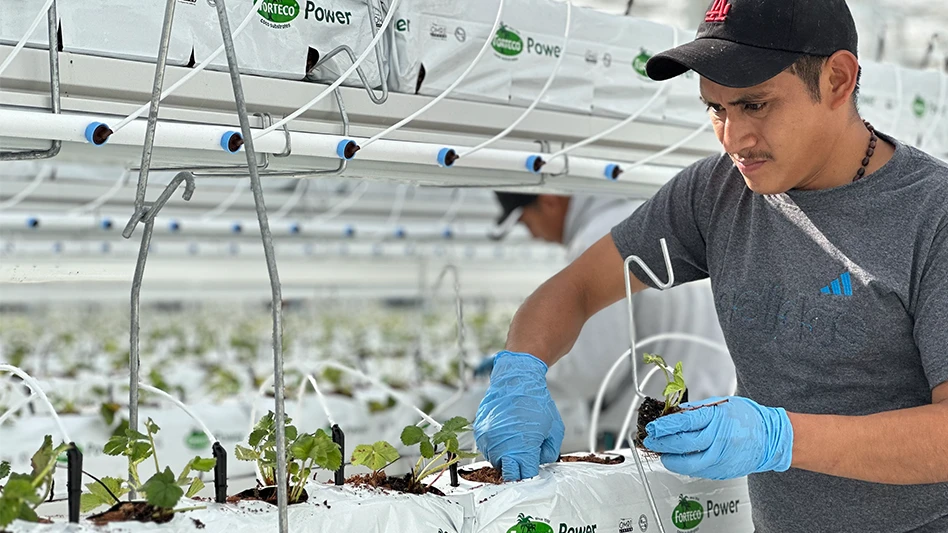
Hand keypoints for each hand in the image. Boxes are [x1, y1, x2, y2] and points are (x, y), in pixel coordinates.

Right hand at [474, 351, 564, 480]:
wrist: (515, 380)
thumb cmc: (536, 401)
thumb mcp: (555, 429)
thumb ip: (549, 452)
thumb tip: (539, 463)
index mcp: (523, 447)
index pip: (524, 477)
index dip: (530, 476)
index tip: (533, 472)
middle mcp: (502, 446)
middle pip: (508, 474)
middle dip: (517, 470)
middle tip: (525, 460)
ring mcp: (488, 439)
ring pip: (496, 462)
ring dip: (506, 458)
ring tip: (516, 441)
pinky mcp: (480, 432)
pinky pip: (487, 449)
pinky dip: (496, 447)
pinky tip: (507, 435)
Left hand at [643, 396, 792, 479]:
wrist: (770, 438)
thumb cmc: (747, 418)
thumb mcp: (721, 404)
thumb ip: (696, 410)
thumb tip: (673, 414)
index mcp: (717, 418)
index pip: (684, 423)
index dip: (665, 426)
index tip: (653, 426)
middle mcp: (718, 439)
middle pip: (682, 444)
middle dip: (662, 443)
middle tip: (650, 440)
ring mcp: (721, 458)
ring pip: (688, 463)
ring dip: (669, 459)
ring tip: (661, 453)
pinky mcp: (722, 471)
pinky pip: (698, 470)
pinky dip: (684, 466)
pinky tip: (677, 460)